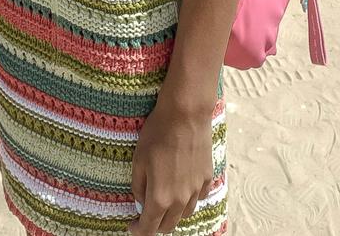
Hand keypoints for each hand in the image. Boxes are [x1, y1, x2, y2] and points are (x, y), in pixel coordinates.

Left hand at [128, 91, 217, 234]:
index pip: (149, 227)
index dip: (138, 231)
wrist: (185, 114)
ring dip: (172, 214)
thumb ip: (138, 187)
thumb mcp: (138, 161)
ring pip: (184, 214)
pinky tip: (182, 188)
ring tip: (164, 202)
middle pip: (168, 225)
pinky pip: (198, 198)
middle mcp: (181, 199)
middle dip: (155, 225)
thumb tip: (141, 202)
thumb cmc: (157, 134)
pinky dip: (188, 199)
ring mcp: (196, 189)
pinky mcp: (207, 177)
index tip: (132, 227)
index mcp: (160, 197)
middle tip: (145, 215)